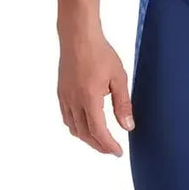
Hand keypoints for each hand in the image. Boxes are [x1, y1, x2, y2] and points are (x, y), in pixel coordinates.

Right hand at [57, 27, 134, 155]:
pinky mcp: (61, 92)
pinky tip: (85, 125)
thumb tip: (128, 127)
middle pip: (85, 134)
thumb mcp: (118, 77)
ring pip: (74, 128)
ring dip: (87, 138)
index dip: (108, 145)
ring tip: (100, 141)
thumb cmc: (100, 53)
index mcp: (89, 99)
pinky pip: (67, 117)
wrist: (78, 36)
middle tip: (111, 150)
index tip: (118, 152)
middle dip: (98, 145)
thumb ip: (123, 104)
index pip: (98, 132)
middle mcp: (74, 102)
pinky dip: (76, 127)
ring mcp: (65, 98)